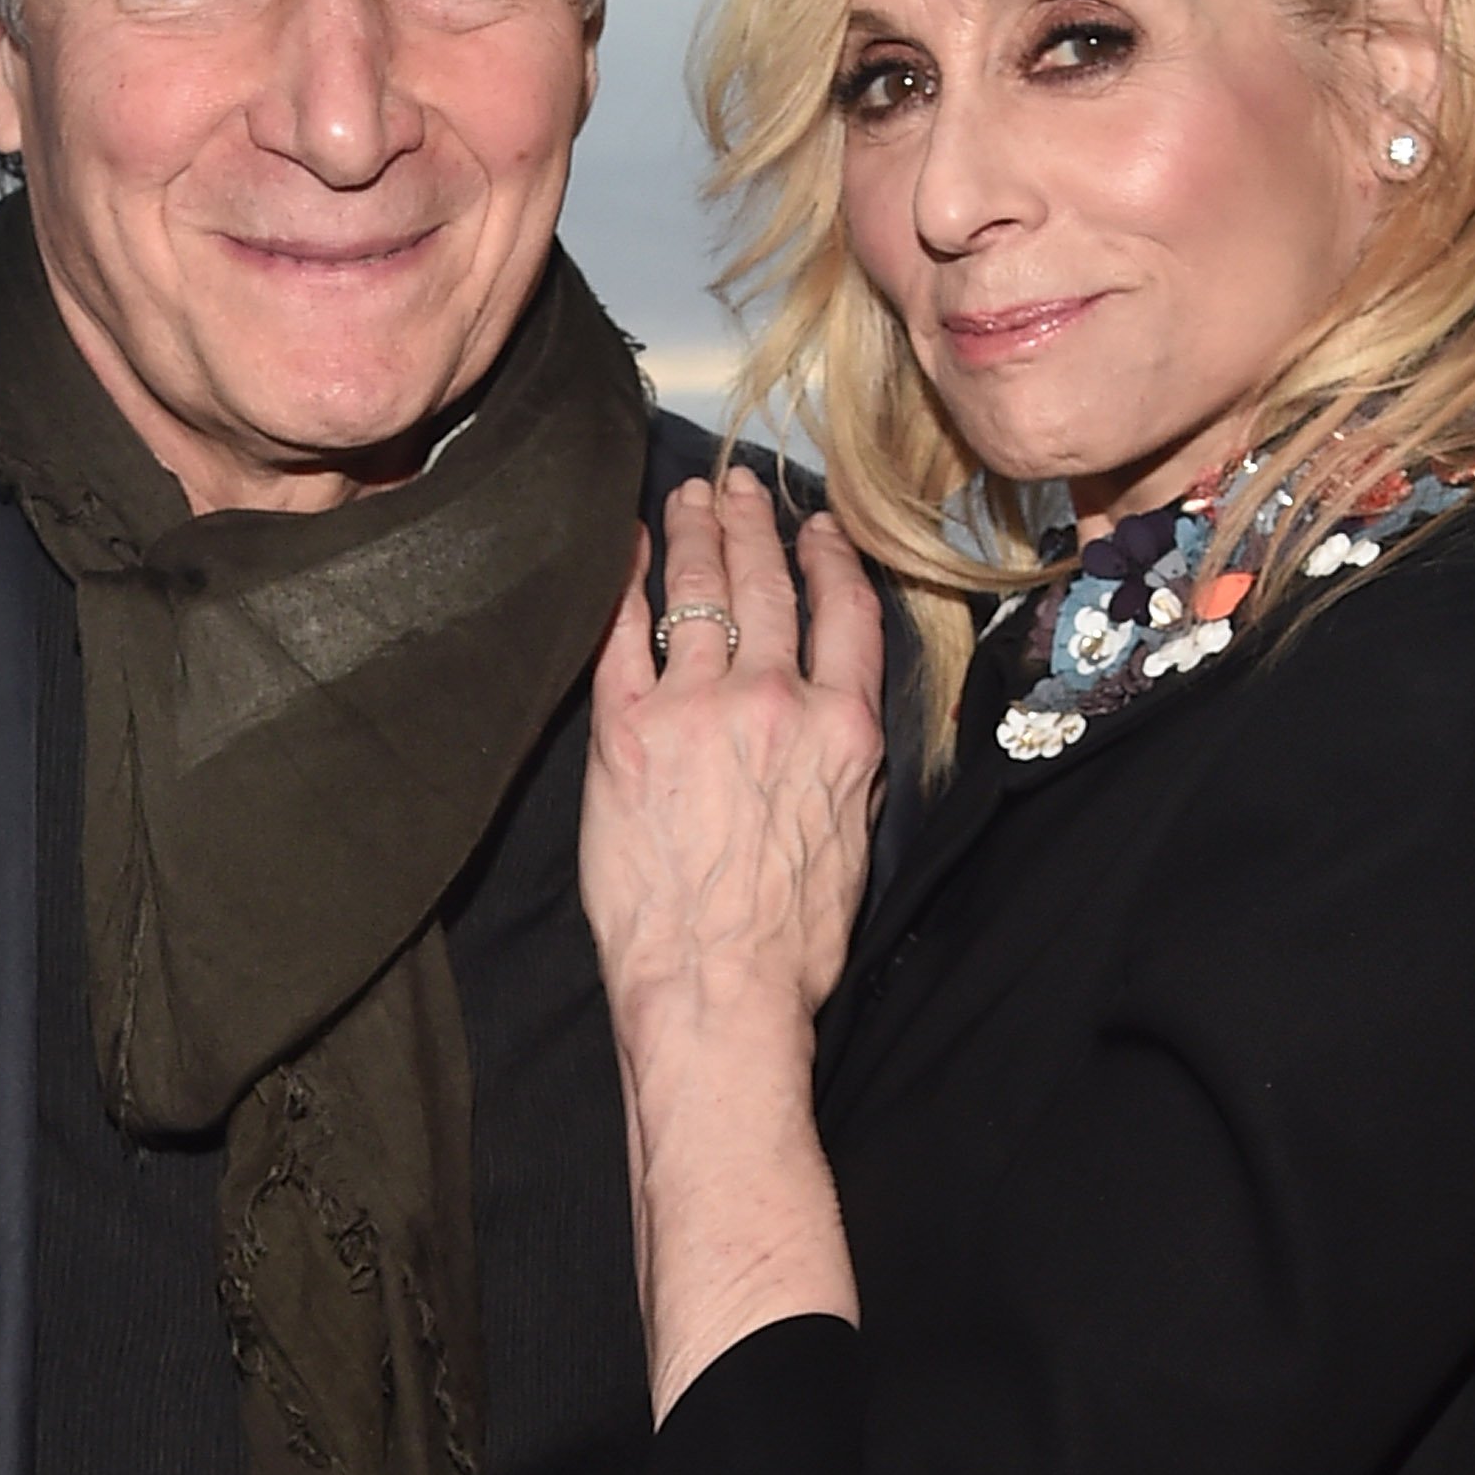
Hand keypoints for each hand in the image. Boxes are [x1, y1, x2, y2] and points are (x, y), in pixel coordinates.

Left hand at [581, 471, 884, 1047]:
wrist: (717, 987)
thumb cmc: (788, 941)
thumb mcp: (852, 838)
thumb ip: (842, 764)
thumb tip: (828, 725)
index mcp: (844, 728)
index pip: (844, 614)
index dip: (827, 558)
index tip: (813, 528)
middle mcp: (776, 700)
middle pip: (768, 587)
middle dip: (752, 526)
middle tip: (737, 487)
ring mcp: (697, 709)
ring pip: (699, 595)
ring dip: (695, 536)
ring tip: (688, 502)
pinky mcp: (627, 731)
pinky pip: (622, 634)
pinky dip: (624, 582)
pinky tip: (623, 551)